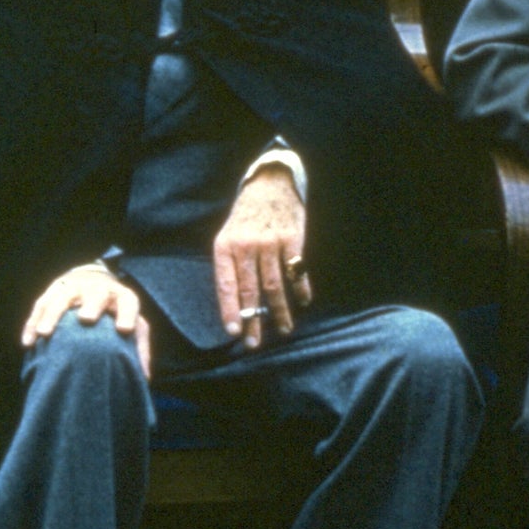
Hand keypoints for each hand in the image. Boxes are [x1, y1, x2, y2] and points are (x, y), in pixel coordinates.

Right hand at [21, 264, 151, 378]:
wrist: (93, 279)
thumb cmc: (115, 312)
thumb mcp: (133, 324)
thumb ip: (138, 348)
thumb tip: (143, 378)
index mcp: (121, 298)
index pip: (127, 303)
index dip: (127, 314)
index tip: (123, 329)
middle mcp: (99, 289)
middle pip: (96, 294)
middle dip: (92, 305)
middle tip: (85, 319)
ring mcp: (74, 288)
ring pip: (62, 298)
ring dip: (52, 315)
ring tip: (44, 334)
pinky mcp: (53, 291)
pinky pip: (41, 305)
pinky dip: (33, 323)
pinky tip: (28, 342)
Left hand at [213, 164, 311, 350]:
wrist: (269, 184)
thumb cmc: (245, 217)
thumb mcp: (228, 236)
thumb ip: (230, 266)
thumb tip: (235, 305)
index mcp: (225, 247)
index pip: (226, 285)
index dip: (229, 310)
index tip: (234, 332)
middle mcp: (246, 246)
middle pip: (250, 291)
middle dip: (253, 320)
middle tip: (254, 344)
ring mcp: (270, 243)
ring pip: (274, 286)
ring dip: (279, 312)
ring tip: (283, 330)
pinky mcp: (292, 239)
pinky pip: (296, 271)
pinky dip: (300, 290)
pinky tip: (302, 302)